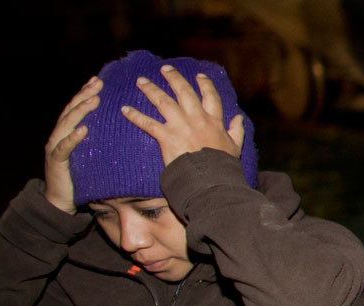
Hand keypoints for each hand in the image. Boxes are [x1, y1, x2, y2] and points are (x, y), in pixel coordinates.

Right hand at [44, 76, 101, 213]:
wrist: (60, 201)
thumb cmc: (78, 176)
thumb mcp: (89, 155)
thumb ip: (98, 141)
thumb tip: (119, 131)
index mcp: (67, 131)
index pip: (76, 108)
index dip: (85, 92)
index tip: (98, 80)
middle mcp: (59, 135)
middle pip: (71, 110)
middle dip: (84, 95)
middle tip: (98, 84)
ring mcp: (55, 146)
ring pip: (67, 124)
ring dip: (81, 110)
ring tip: (93, 100)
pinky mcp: (56, 161)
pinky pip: (65, 147)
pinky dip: (73, 137)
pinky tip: (83, 130)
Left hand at [120, 65, 243, 165]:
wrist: (210, 178)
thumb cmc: (223, 166)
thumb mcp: (235, 147)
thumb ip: (237, 131)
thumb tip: (238, 118)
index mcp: (213, 121)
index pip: (210, 97)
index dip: (205, 85)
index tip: (199, 76)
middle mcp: (196, 118)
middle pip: (184, 92)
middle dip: (174, 78)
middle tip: (165, 69)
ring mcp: (180, 126)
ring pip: (164, 102)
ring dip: (151, 90)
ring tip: (141, 81)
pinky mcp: (166, 136)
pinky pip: (148, 123)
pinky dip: (135, 116)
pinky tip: (125, 109)